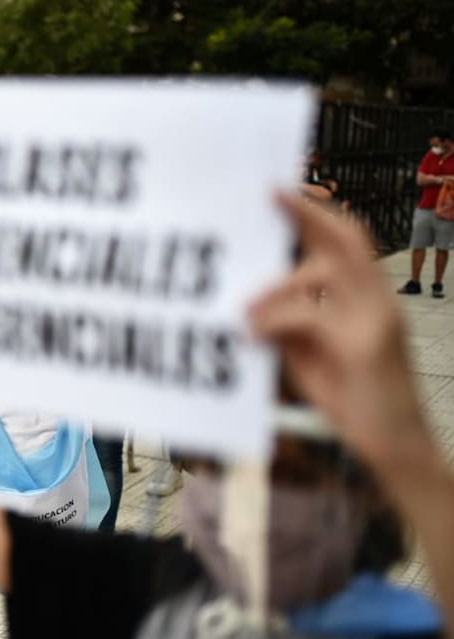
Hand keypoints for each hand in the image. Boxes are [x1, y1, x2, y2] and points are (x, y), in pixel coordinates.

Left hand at [249, 193, 428, 477]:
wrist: (394, 447)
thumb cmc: (352, 399)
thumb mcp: (310, 354)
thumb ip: (289, 323)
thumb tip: (250, 300)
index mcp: (370, 298)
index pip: (348, 241)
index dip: (316, 212)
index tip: (279, 190)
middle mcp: (379, 300)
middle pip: (347, 239)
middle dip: (308, 213)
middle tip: (270, 195)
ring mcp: (376, 320)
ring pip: (325, 272)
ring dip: (276, 285)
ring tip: (244, 310)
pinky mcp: (364, 346)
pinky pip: (311, 316)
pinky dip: (275, 320)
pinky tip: (253, 334)